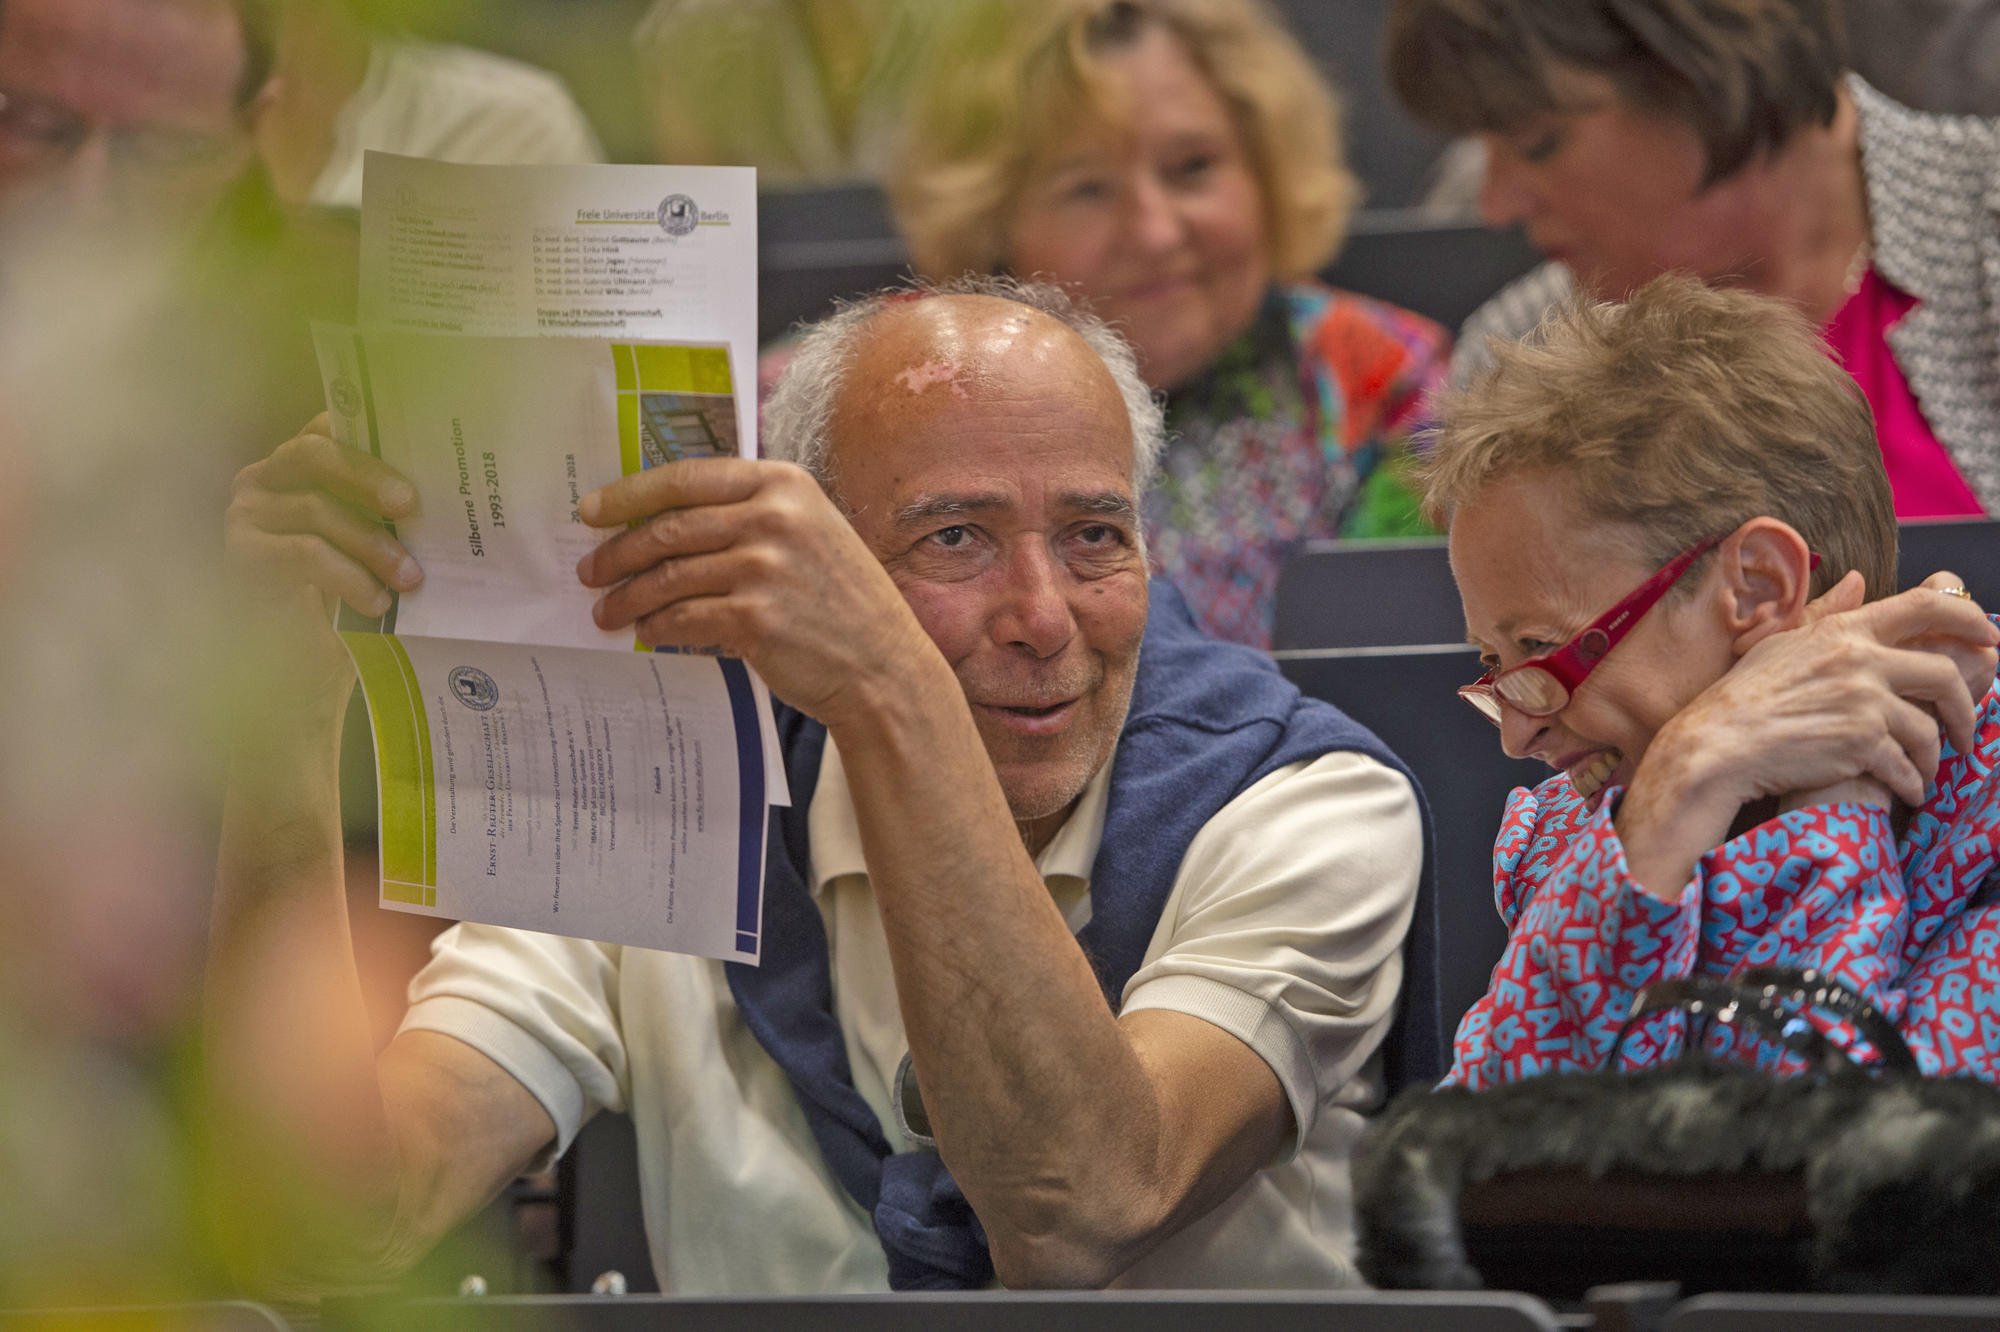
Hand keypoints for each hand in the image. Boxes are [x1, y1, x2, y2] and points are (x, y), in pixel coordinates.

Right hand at [224, 413, 423, 721]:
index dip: (369, 429)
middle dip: (369, 476)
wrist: (305, 667)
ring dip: (370, 543)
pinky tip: (376, 602)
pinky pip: (302, 553)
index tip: (416, 443)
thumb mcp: (377, 544)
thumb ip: (392, 512)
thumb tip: (451, 490)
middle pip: (316, 454)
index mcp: (302, 463)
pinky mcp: (241, 554)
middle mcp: (266, 477)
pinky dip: (345, 576)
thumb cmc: (352, 597)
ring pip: (315, 509)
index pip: (330, 425)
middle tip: (411, 505)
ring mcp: (247, 512)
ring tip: (410, 578)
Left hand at [575, 458, 943, 727]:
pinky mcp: (755, 617)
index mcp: (784, 484)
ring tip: (606, 610)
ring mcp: (765, 567)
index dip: (630, 494)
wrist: (883, 666)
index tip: (591, 511)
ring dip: (627, 595)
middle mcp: (775, 517)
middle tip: (590, 570)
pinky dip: (654, 626)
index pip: (687, 477)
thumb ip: (750, 514)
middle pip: (669, 527)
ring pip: (669, 575)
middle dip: (618, 552)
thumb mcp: (810, 532)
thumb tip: (664, 522)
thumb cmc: (840, 602)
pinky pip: (682, 618)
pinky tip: (642, 630)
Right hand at [1662, 571, 1997, 811]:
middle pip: (1944, 675)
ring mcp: (1863, 703)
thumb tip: (1858, 582)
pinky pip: (1907, 767)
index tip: (1989, 637)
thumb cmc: (1743, 696)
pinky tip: (1908, 791)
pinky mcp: (1861, 745)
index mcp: (1844, 630)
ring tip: (1927, 769)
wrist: (1718, 745)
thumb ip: (1827, 613)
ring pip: (1929, 729)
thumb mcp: (1783, 642)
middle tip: (1967, 729)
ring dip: (1935, 756)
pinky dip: (1913, 783)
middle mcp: (1860, 661)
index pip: (1926, 607)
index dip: (1969, 618)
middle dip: (1966, 708)